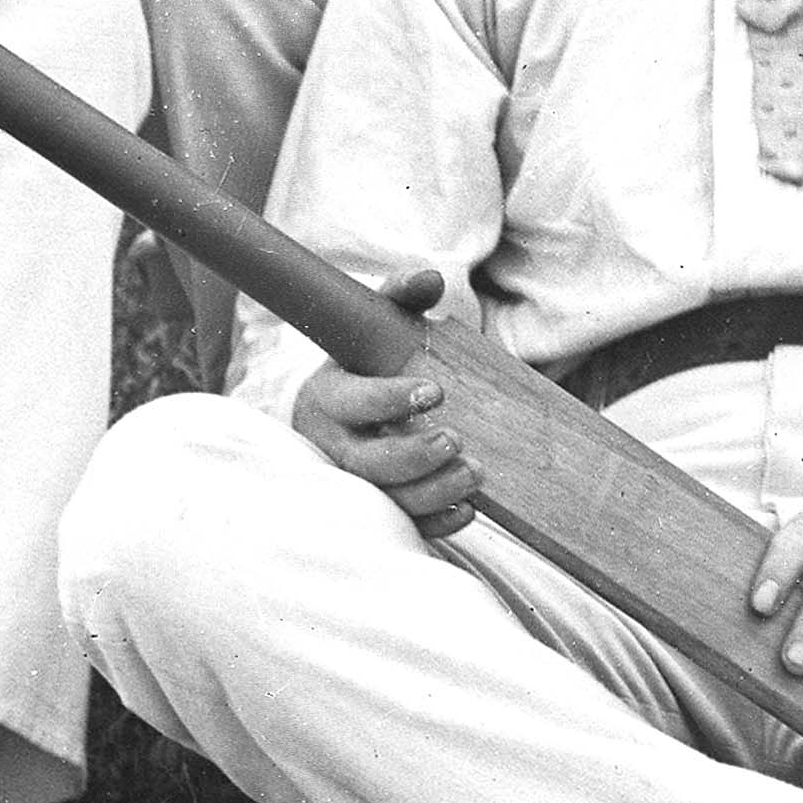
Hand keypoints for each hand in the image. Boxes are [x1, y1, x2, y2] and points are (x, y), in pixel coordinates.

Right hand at [285, 239, 481, 536]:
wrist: (345, 409)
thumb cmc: (365, 364)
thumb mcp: (374, 326)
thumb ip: (400, 296)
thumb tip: (431, 277)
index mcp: (328, 399)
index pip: (353, 402)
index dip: (389, 399)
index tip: (434, 390)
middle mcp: (334, 447)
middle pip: (367, 463)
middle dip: (413, 456)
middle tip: (454, 439)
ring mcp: (354, 484)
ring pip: (387, 500)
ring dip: (431, 491)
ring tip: (474, 474)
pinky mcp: (378, 510)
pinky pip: (404, 525)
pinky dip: (436, 522)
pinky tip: (468, 509)